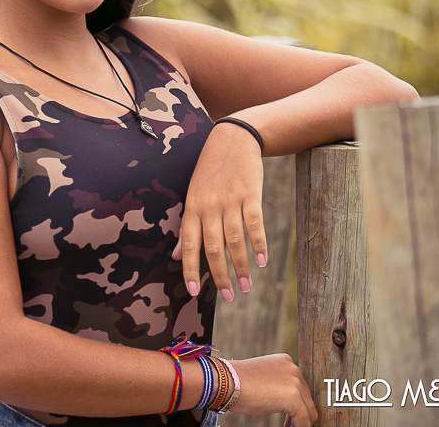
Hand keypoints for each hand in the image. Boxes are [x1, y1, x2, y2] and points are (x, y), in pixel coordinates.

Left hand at [171, 121, 265, 300]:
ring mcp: (230, 200)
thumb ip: (187, 227)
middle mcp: (209, 206)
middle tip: (227, 297)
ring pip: (234, 240)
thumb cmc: (210, 173)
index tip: (193, 291)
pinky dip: (259, 244)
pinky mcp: (250, 195)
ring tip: (245, 287)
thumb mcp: (193, 196)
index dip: (190, 268)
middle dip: (219, 275)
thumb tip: (177, 255)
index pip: (189, 244)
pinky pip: (254, 224)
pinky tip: (261, 263)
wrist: (232, 140)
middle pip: (213, 247)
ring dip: (240, 266)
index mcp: (192, 208)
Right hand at [226, 354, 317, 426]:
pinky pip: (304, 419)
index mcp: (286, 361)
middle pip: (307, 397)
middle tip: (290, 423)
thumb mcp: (262, 376)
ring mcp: (295, 382)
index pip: (300, 385)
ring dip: (301, 421)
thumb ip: (277, 382)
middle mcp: (293, 368)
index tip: (290, 413)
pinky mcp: (293, 397)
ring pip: (308, 410)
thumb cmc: (237, 381)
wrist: (225, 381)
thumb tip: (283, 398)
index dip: (297, 401)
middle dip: (300, 412)